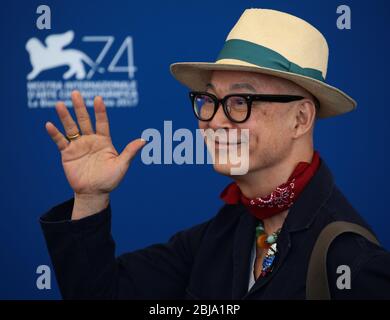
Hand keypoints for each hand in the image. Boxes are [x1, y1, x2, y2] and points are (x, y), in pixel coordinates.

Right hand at [45, 91, 145, 218]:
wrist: (94, 193)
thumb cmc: (110, 180)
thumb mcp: (122, 165)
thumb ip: (130, 152)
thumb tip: (144, 140)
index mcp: (104, 141)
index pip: (102, 122)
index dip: (100, 111)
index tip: (98, 98)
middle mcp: (90, 140)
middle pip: (84, 120)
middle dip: (80, 107)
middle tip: (75, 93)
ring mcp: (78, 146)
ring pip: (71, 128)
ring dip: (65, 116)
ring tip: (60, 104)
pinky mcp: (67, 154)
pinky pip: (60, 141)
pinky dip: (55, 134)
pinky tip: (49, 124)